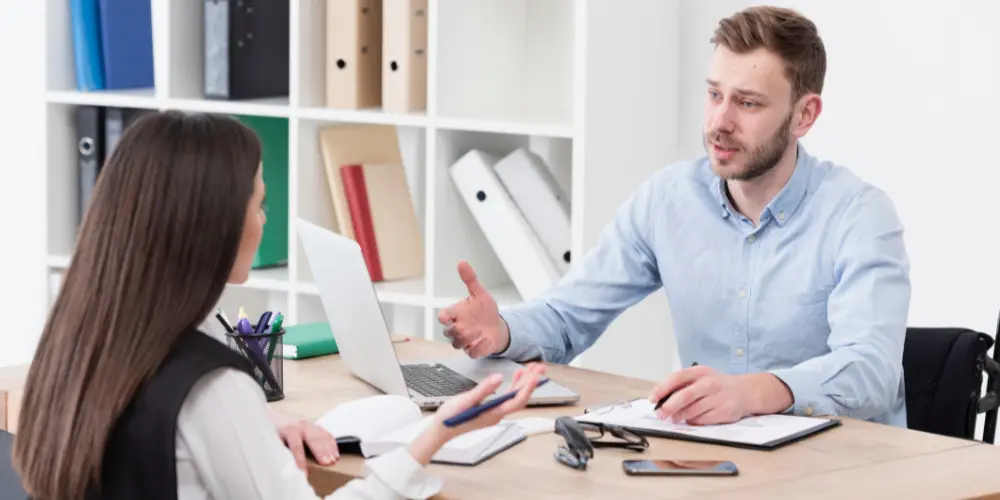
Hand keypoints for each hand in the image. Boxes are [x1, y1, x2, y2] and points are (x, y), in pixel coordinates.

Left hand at [269, 409, 339, 469]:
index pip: (296, 444)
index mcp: (289, 430)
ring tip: (333, 460)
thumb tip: (286, 468)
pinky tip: (335, 453)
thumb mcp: (274, 444)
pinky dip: (332, 444)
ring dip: (329, 448)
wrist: (276, 419)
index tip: (303, 469)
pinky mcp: (316, 427)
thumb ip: (281, 453)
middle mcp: (301, 425)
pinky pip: (326, 434)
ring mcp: (310, 425)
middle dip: (320, 451)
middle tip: (326, 463)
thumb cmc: (275, 434)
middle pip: (313, 438)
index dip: (299, 457)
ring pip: (322, 435)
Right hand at [407, 364, 546, 464]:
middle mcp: (497, 414)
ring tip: (532, 369)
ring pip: (515, 397)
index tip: (536, 375)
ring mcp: (494, 413)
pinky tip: (516, 377)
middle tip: (540, 367)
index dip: (528, 387)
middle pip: (519, 398)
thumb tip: (499, 378)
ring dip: (524, 383)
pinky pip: (507, 397)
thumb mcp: (466, 400)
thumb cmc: (451, 418)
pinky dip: (514, 386)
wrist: (440, 431)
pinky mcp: (490, 410)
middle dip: (531, 382)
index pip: (516, 400)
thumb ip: (483, 389)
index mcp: (493, 413)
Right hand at [438, 261, 510, 357]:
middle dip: (459, 328)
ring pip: (458, 343)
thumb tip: (462, 263)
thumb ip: (470, 279)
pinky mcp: (473, 350)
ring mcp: (464, 340)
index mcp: (455, 314)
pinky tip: (486, 339)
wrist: (497, 327)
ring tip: (481, 331)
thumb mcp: (480, 293)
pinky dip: (479, 347)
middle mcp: (457, 328)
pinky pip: (472, 352)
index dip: (444, 317)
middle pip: (448, 332)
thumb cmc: (485, 311)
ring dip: (469, 338)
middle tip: (471, 324)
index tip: (449, 317)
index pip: (443, 317)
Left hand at [648, 365, 752, 425]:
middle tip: (660, 414)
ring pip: (692, 410)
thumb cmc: (717, 385)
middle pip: (684, 396)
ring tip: (674, 418)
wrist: (745, 391)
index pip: (677, 378)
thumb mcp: (701, 377)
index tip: (652, 399)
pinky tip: (690, 420)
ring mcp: (718, 397)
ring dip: (679, 416)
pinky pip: (702, 420)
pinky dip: (692, 421)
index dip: (662, 389)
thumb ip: (683, 385)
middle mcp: (710, 383)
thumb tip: (661, 399)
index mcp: (700, 371)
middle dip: (669, 407)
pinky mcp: (724, 412)